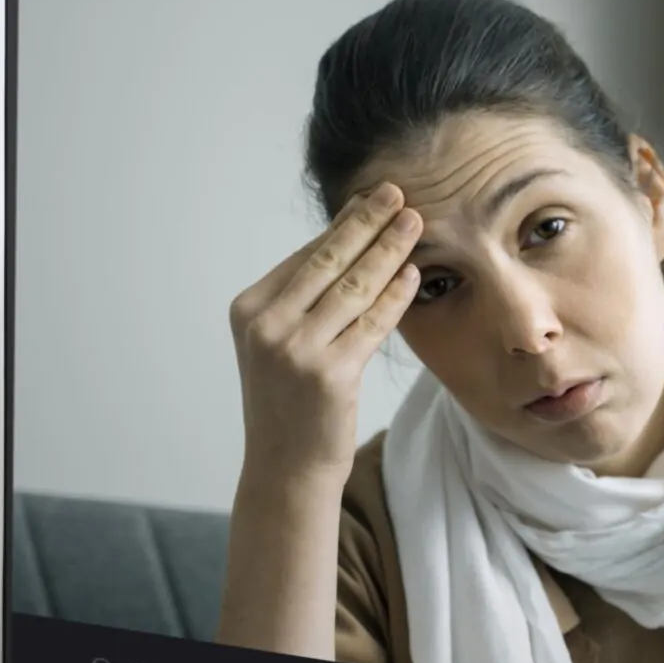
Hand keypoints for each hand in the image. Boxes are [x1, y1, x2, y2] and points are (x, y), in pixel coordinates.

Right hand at [227, 181, 420, 486]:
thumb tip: (346, 232)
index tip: (371, 199)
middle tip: (398, 193)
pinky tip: (413, 274)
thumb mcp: (281, 342)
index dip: (343, 225)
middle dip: (368, 224)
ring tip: (414, 224)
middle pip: (328, 263)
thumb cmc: (289, 401)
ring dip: (389, 251)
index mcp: (249, 310)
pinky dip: (395, 296)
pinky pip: (372, 324)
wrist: (286, 468)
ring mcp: (295, 350)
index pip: (305, 257)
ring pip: (354, 288)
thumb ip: (305, 294)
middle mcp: (266, 326)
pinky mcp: (329, 375)